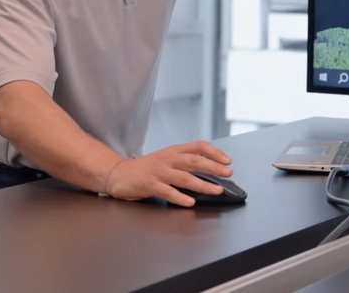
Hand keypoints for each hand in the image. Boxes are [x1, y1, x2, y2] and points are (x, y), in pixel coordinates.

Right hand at [103, 142, 232, 206]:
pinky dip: (180, 197)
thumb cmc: (145, 169)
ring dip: (203, 184)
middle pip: (194, 160)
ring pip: (184, 177)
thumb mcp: (166, 159)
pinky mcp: (150, 185)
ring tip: (217, 190)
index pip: (198, 146)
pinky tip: (190, 202)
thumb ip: (184, 162)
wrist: (119, 174)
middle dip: (213, 167)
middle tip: (228, 173)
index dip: (214, 152)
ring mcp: (159, 172)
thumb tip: (209, 168)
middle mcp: (168, 159)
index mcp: (173, 151)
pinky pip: (167, 192)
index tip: (227, 161)